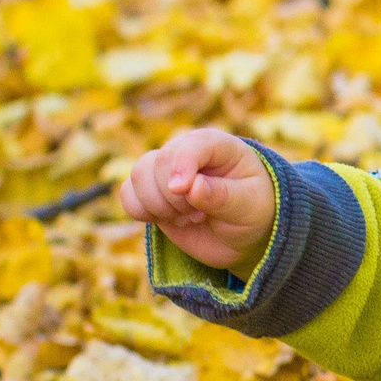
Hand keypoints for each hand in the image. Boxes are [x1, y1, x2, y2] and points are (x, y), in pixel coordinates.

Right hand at [119, 129, 276, 273]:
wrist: (243, 235)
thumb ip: (221, 195)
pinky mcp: (150, 191)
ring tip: (189, 218)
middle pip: (158, 162)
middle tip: (201, 215)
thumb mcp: (249, 205)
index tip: (183, 190)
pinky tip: (169, 220)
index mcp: (216, 145)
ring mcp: (165, 171)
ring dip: (159, 205)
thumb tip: (190, 187)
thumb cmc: (253, 212)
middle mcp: (186, 152)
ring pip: (138, 176)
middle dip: (175, 197)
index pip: (190, 146)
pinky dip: (141, 212)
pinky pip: (127, 195)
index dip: (182, 166)